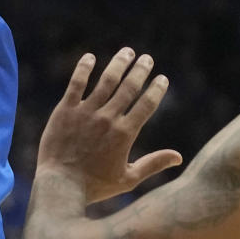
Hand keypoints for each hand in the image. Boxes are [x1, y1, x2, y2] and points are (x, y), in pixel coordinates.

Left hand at [37, 48, 182, 203]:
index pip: (146, 105)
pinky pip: (77, 83)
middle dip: (140, 70)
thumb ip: (153, 164)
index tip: (162, 78)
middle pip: (128, 87)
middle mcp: (107, 119)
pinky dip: (84, 68)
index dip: (156, 89)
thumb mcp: (129, 179)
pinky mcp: (66, 109)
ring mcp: (86, 112)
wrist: (61, 186)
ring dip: (118, 63)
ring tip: (127, 52)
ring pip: (106, 80)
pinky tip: (90, 57)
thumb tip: (178, 156)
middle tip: (147, 58)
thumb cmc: (95, 186)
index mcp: (124, 134)